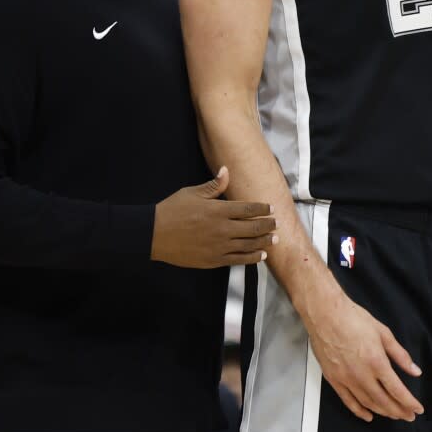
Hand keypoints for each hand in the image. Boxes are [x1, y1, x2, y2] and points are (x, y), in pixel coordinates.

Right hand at [150, 167, 276, 268]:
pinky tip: (261, 255)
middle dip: (267, 225)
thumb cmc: (172, 210)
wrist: (154, 235)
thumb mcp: (192, 193)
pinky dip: (252, 258)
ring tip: (274, 240)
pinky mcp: (214, 260)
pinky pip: (238, 260)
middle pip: (253, 228)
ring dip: (264, 242)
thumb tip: (226, 171)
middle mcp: (222, 229)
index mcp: (218, 210)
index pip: (247, 209)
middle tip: (277, 223)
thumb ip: (213, 186)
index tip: (271, 208)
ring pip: (249, 245)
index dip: (262, 209)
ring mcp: (219, 247)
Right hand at [301, 288, 423, 422]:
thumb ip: (400, 355)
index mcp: (377, 362)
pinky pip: (348, 401)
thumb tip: (415, 371)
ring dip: (382, 412)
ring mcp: (346, 379)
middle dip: (399, 411)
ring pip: (367, 403)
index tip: (417, 409)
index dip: (409, 402)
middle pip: (384, 401)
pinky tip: (368, 415)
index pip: (397, 390)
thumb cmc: (353, 318)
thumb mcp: (383, 333)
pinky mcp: (333, 379)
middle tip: (408, 416)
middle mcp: (361, 375)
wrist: (325, 314)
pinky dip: (359, 411)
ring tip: (393, 415)